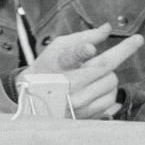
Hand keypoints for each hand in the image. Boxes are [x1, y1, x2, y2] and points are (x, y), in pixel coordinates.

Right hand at [25, 24, 144, 118]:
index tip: (90, 49)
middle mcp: (66, 85)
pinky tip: (94, 90)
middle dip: (111, 60)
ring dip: (109, 78)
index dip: (80, 52)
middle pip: (104, 68)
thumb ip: (85, 36)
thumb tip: (108, 28)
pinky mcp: (84, 116)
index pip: (70, 56)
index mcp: (58, 64)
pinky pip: (111, 102)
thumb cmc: (49, 65)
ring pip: (112, 85)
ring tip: (93, 78)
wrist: (33, 96)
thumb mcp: (60, 46)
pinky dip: (108, 93)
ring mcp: (75, 103)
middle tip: (108, 55)